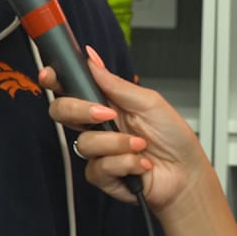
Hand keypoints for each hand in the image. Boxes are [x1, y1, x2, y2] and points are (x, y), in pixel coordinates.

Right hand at [41, 46, 211, 212]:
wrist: (187, 174)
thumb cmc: (174, 137)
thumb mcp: (149, 102)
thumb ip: (116, 83)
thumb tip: (92, 58)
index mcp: (107, 102)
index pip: (72, 89)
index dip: (55, 80)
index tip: (49, 75)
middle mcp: (98, 125)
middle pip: (62, 112)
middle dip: (79, 110)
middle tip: (106, 114)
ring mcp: (99, 151)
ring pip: (84, 143)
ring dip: (117, 143)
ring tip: (140, 145)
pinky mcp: (103, 176)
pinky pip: (98, 168)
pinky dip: (124, 163)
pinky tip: (141, 164)